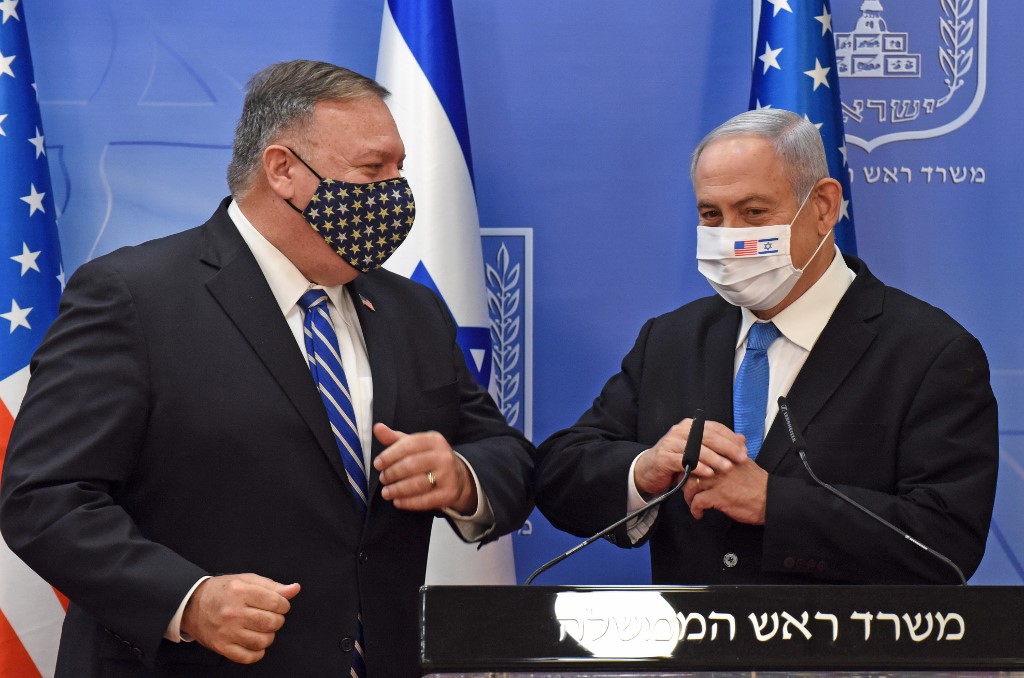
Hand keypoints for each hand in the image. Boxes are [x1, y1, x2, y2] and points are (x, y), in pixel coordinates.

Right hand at [180, 574, 299, 663]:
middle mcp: (233, 612)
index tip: (279, 605)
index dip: (283, 605)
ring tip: (262, 629)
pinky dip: (257, 652)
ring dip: (268, 636)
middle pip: (271, 623)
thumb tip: (294, 589)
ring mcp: (226, 631)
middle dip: (277, 620)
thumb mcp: (247, 580)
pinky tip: (255, 643)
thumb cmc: (223, 591)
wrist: (192, 604)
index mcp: (240, 591)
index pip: (276, 602)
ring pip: (262, 641)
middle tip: (270, 617)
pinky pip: (248, 657)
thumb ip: (272, 586)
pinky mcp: (221, 646)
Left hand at [373, 423, 476, 513]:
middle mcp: (443, 456)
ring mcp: (448, 475)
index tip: (377, 464)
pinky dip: (408, 502)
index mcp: (434, 440)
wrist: (458, 476)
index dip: (389, 455)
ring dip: (397, 489)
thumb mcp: (415, 445)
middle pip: (411, 465)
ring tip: (386, 492)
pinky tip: (398, 502)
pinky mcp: (449, 493)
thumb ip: (395, 438)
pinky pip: (425, 500)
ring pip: (417, 484)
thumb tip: (377, 428)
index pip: (408, 445)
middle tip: (383, 479)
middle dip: (392, 473)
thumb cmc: (429, 458)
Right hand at [634, 419, 747, 497]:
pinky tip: (709, 473)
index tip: (744, 450)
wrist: (649, 469)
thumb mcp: (698, 449)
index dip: (731, 438)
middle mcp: (680, 431)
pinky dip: (698, 467)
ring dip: (714, 458)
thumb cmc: (676, 459)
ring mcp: (670, 443)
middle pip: (708, 436)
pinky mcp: (664, 457)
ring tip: (727, 468)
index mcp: (691, 426)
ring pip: (696, 448)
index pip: (715, 428)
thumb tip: (742, 440)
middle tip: (740, 459)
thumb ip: (718, 444)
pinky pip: (683, 461)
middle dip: (727, 448)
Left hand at [682, 426, 768, 524]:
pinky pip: (697, 502)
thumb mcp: (745, 462)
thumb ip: (734, 452)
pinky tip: (698, 513)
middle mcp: (719, 466)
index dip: (689, 464)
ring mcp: (718, 481)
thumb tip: (735, 439)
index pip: (698, 454)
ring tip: (691, 501)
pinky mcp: (718, 497)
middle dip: (684, 479)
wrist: (771, 499)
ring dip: (688, 496)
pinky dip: (695, 509)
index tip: (687, 472)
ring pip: (690, 485)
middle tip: (685, 487)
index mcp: (724, 455)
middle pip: (690, 468)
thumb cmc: (758, 483)